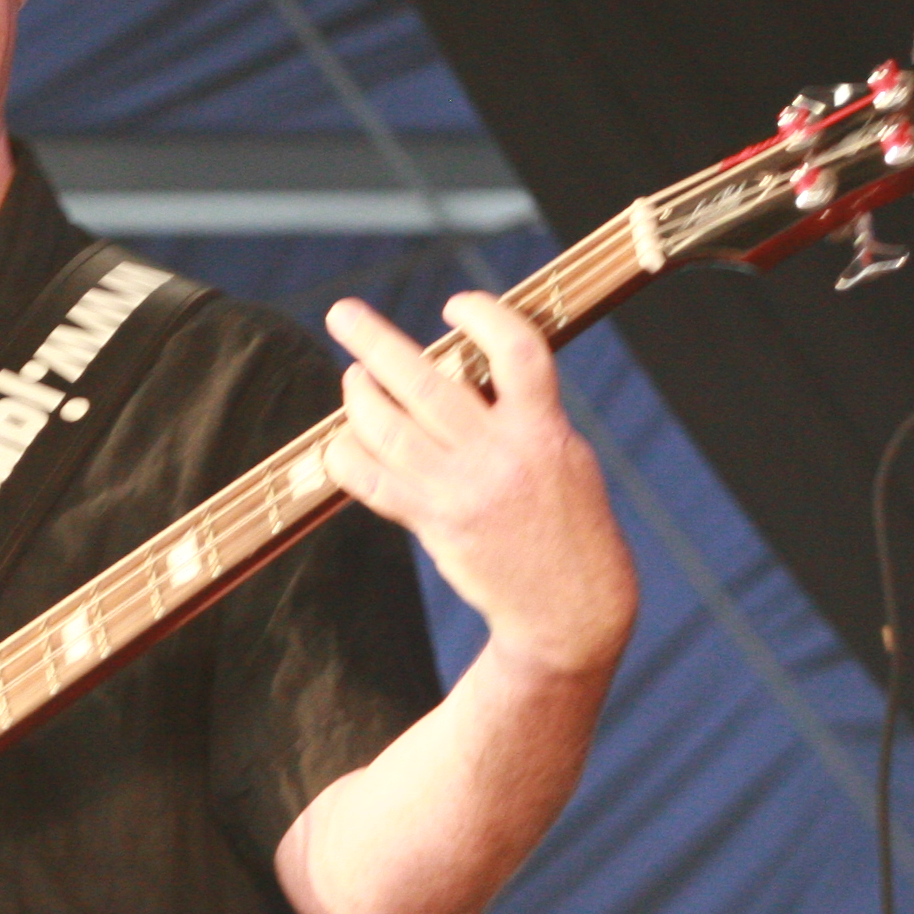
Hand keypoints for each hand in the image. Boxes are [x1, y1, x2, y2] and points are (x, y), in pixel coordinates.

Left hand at [323, 292, 636, 679]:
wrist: (572, 608)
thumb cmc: (569, 526)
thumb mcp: (567, 458)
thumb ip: (524, 415)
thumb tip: (465, 373)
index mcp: (545, 430)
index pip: (517, 350)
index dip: (483, 315)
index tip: (453, 305)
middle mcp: (502, 454)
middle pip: (425, 381)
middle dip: (375, 341)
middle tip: (342, 314)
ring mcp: (464, 490)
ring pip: (388, 427)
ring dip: (358, 396)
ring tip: (352, 378)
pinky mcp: (438, 523)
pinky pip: (373, 481)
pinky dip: (348, 456)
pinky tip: (341, 443)